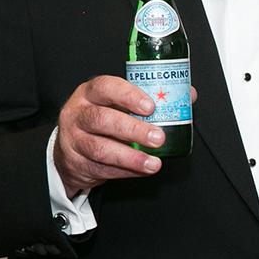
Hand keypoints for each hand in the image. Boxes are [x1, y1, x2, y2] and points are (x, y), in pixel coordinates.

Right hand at [54, 75, 173, 193]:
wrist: (71, 146)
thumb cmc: (103, 118)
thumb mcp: (119, 103)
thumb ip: (150, 97)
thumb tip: (188, 95)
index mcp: (90, 93)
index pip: (106, 87)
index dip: (128, 96)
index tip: (150, 107)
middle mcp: (78, 113)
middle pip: (101, 119)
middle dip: (133, 130)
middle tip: (158, 137)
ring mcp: (73, 139)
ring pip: (100, 148)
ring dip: (131, 157)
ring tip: (153, 163)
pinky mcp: (76, 163)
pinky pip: (101, 169)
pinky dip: (125, 171)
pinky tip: (142, 170)